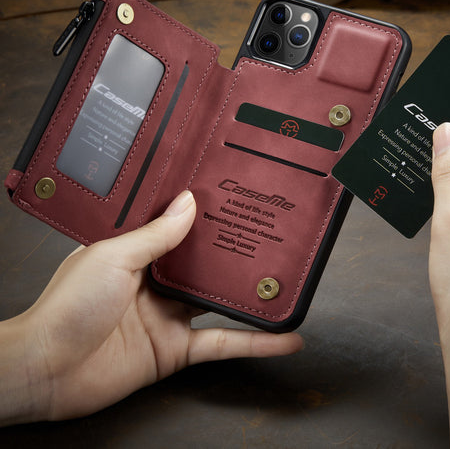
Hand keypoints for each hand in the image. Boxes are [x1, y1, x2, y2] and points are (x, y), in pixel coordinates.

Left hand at [0, 191, 302, 425]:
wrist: (48, 370)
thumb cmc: (68, 306)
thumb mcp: (114, 256)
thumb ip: (155, 234)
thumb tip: (188, 202)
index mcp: (135, 253)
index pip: (175, 228)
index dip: (201, 214)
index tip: (229, 197)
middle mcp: (155, 283)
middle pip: (203, 264)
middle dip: (232, 251)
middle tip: (265, 232)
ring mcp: (168, 316)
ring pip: (219, 302)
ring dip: (249, 296)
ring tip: (283, 281)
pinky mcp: (178, 349)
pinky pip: (223, 344)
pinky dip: (254, 344)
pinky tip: (283, 341)